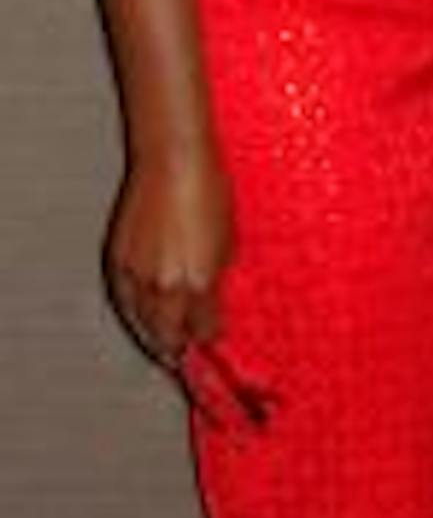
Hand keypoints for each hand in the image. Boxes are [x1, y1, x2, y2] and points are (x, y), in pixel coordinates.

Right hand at [105, 141, 232, 367]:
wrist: (173, 161)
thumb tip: (213, 299)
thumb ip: (218, 278)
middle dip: (178, 347)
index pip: (204, 329)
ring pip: (141, 321)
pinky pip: (124, 299)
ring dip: (152, 335)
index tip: (213, 341)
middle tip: (184, 356)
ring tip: (162, 345)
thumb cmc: (209, 192)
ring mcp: (137, 274)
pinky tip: (141, 316)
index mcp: (199, 283)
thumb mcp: (229, 242)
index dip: (210, 338)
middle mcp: (165, 285)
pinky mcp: (118, 260)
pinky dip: (133, 312)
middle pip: (168, 335)